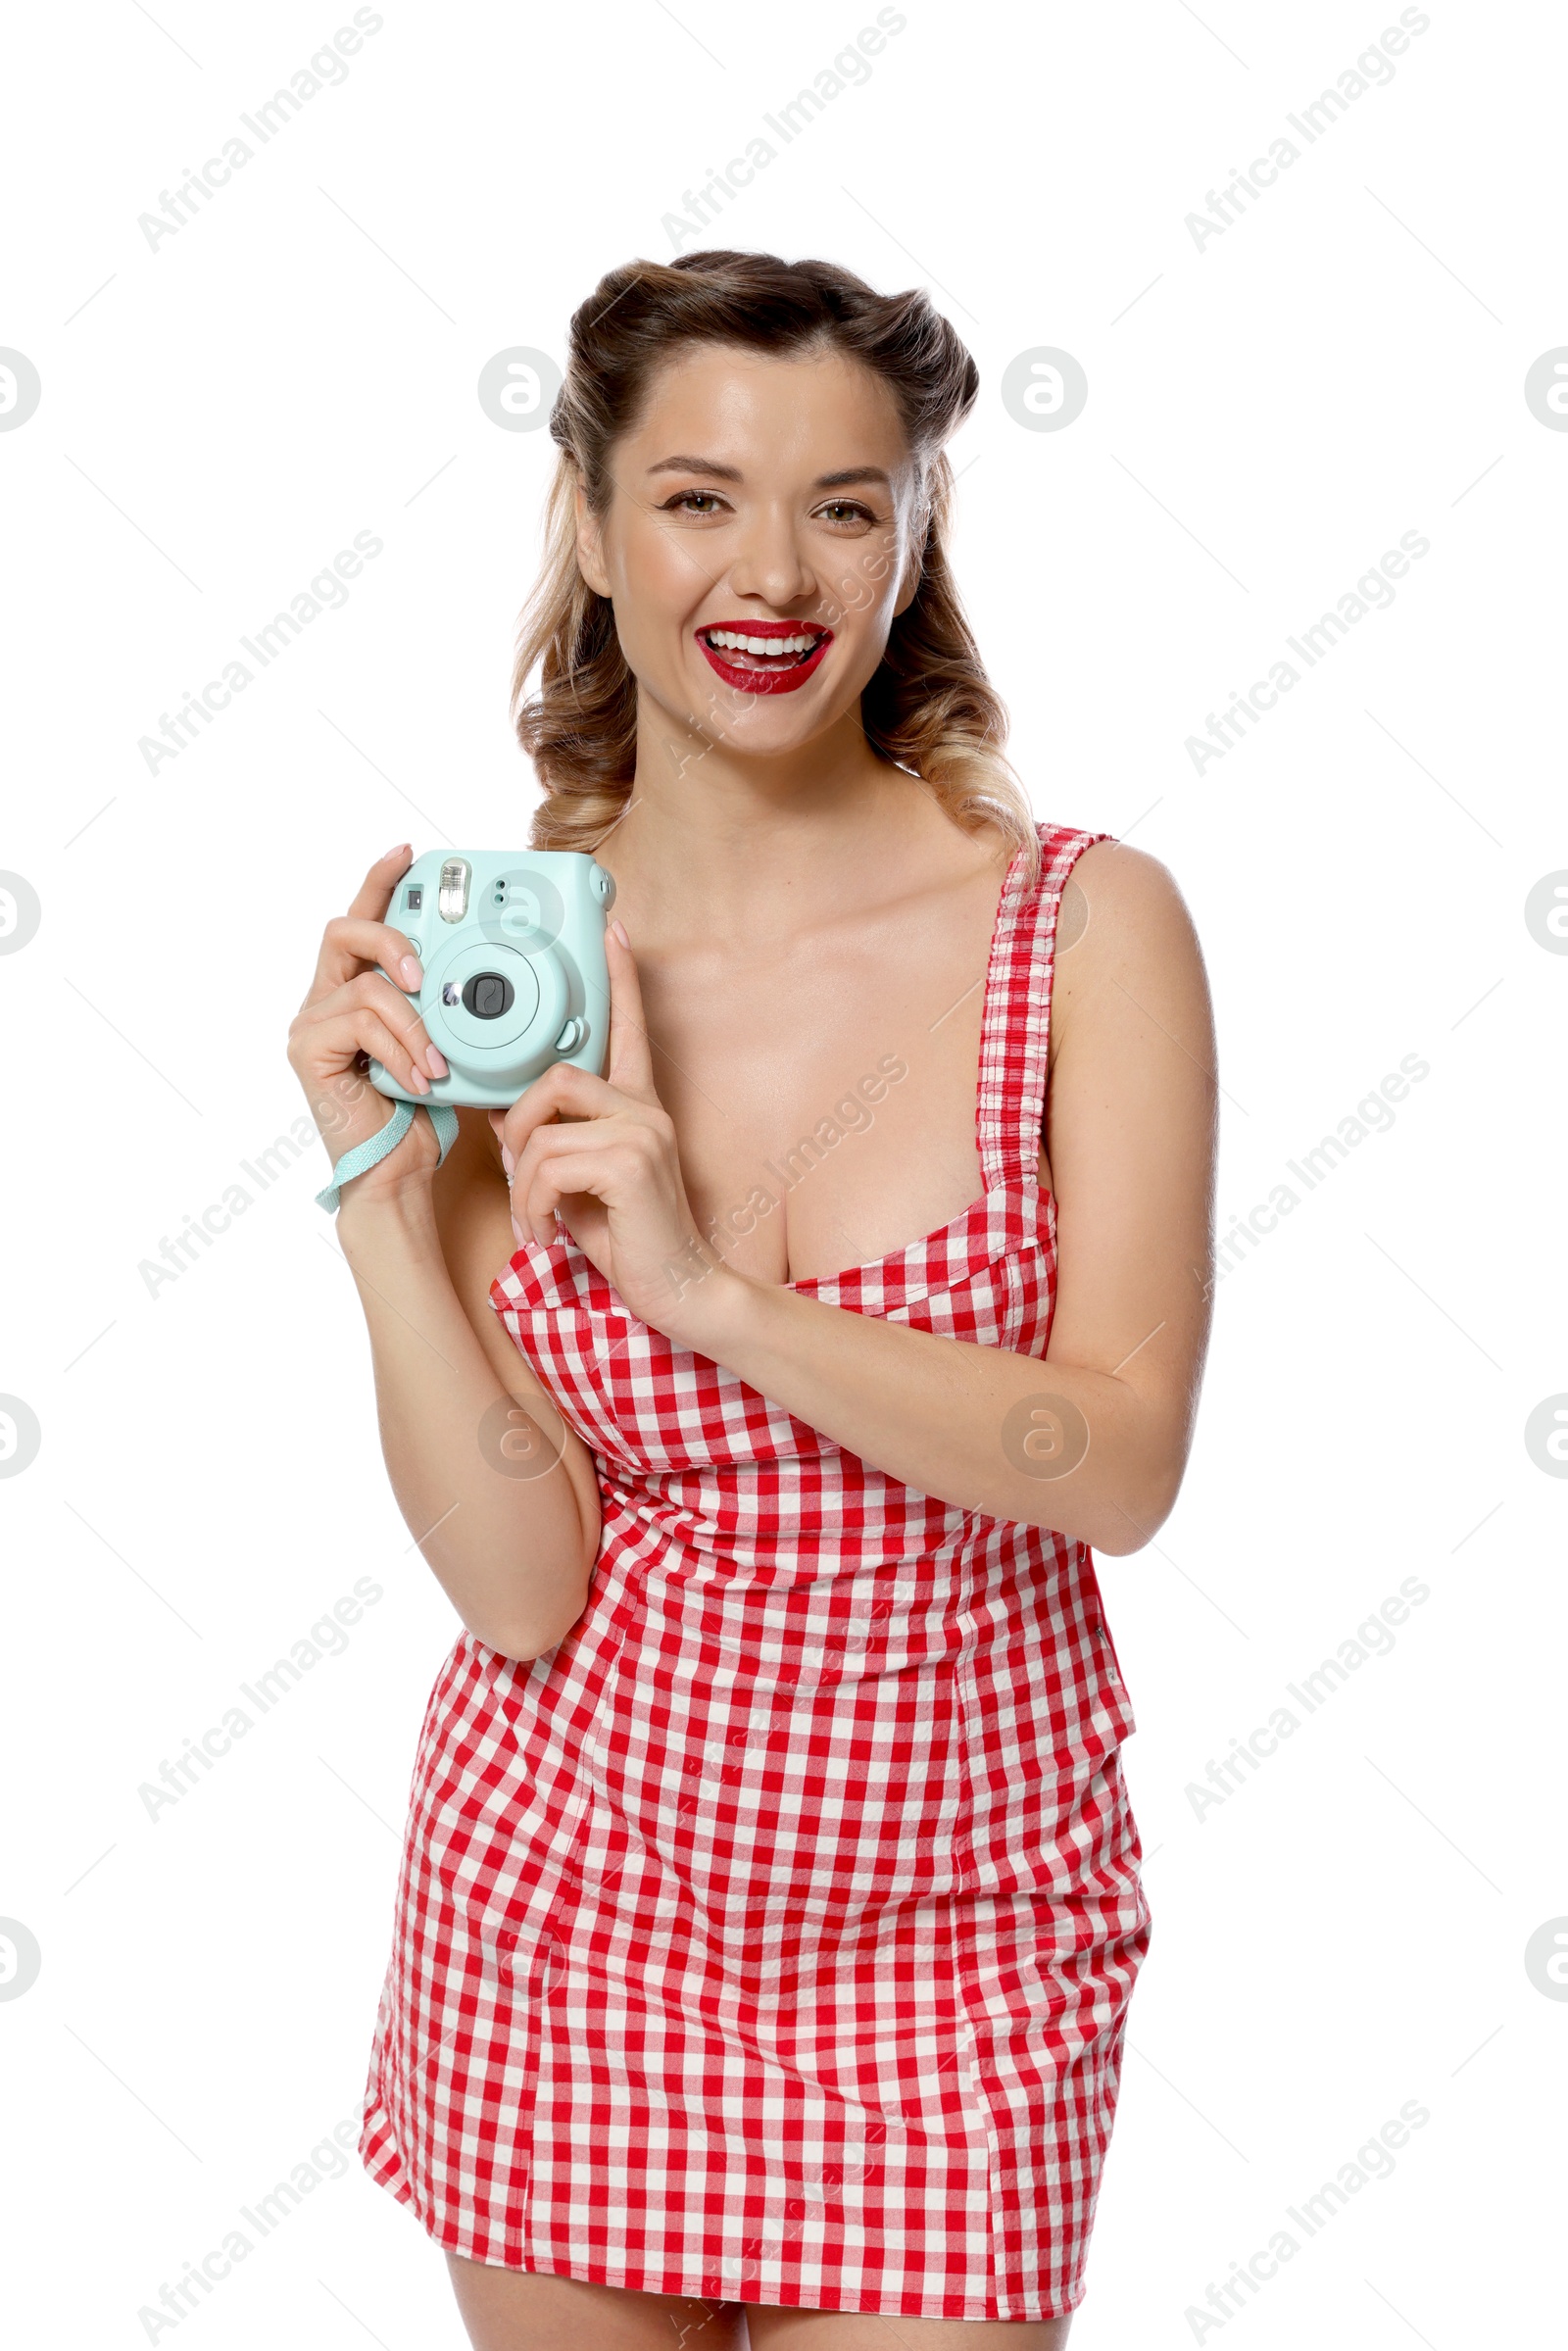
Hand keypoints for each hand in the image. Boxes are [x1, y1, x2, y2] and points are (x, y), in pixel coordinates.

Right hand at [287, 844, 450, 1205]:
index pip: (361, 921)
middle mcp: (325, 999)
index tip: (408, 852)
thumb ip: (446, 1008)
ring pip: (366, 988)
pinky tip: (417, 1081)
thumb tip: (484, 980)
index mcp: (356, 990)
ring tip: (435, 1064)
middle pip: (344, 931)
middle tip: (424, 975)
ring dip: (413, 1025)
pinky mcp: (306, 1051)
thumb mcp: (444, 1046)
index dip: (380, 882)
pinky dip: (399, 1050)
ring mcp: (311, 1024)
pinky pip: (358, 1024)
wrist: (395, 1174)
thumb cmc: (420, 1115)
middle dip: (391, 940)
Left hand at [489, 920, 740, 1344]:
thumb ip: (553, 1142)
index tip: (612, 932)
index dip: (620, 980)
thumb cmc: (632, 1241)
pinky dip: (533, 1205)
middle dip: (517, 1128)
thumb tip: (501, 1116)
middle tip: (519, 1178)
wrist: (683, 1292)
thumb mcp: (582, 1184)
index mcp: (640, 1108)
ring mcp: (642, 1132)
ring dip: (523, 1183)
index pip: (629, 1030)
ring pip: (543, 1129)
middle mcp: (646, 1109)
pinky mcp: (631, 1163)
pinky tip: (548, 1233)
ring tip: (534, 1219)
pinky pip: (549, 1163)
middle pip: (555, 1077)